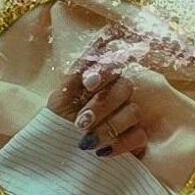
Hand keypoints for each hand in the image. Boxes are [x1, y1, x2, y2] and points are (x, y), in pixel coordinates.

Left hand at [48, 34, 194, 161]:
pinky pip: (139, 136)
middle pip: (125, 87)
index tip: (87, 83)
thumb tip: (102, 40)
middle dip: (102, 104)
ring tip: (85, 141)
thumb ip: (78, 73)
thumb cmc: (56, 123)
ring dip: (108, 126)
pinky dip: (120, 144)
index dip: (104, 71)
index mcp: (99, 81)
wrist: (54, 154)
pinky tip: (101, 152)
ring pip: (132, 112)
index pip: (113, 63)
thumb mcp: (60, 98)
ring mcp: (128, 117)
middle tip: (80, 122)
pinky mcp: (135, 139)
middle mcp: (116, 95)